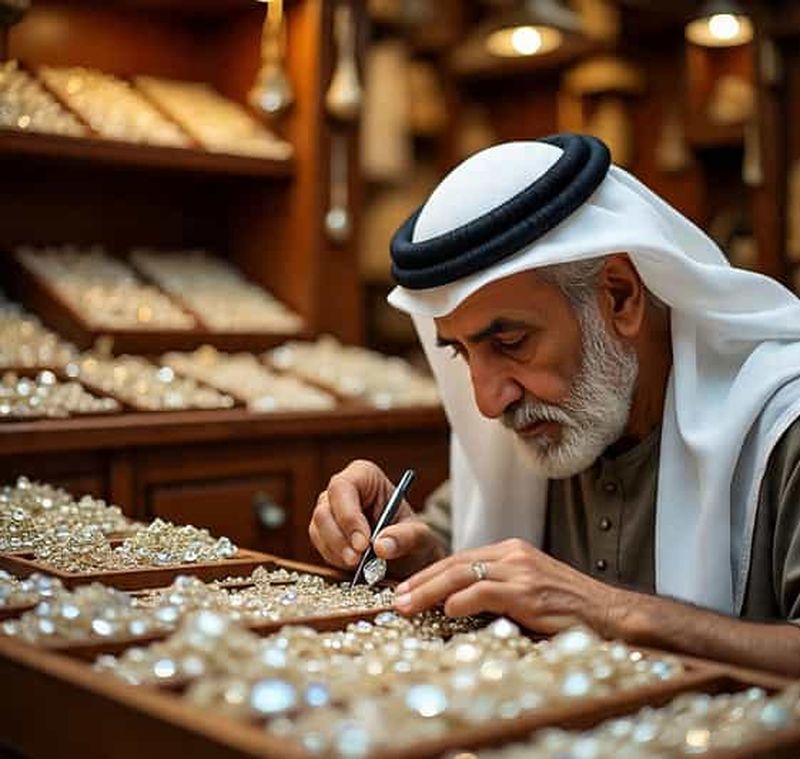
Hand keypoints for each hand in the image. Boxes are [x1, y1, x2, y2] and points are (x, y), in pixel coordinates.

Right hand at [309, 459, 446, 576]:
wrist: (407, 555)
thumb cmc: (412, 536)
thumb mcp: (420, 536)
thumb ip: (406, 538)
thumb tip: (382, 547)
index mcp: (365, 476)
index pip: (343, 488)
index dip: (348, 515)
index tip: (363, 543)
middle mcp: (342, 490)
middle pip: (325, 510)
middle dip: (340, 539)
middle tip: (358, 560)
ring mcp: (329, 510)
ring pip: (318, 529)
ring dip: (337, 551)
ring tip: (359, 566)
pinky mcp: (323, 532)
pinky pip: (319, 545)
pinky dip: (334, 559)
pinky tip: (353, 566)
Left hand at [393, 538, 630, 636]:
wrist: (608, 613)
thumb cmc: (567, 607)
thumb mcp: (528, 589)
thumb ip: (496, 590)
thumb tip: (455, 605)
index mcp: (511, 551)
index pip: (460, 559)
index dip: (430, 574)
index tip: (407, 589)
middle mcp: (513, 555)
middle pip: (455, 563)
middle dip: (422, 581)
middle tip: (397, 598)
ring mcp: (521, 571)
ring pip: (462, 574)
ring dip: (430, 591)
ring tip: (408, 605)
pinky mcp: (528, 592)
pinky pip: (485, 592)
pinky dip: (461, 601)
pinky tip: (446, 611)